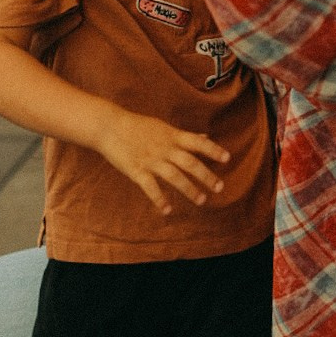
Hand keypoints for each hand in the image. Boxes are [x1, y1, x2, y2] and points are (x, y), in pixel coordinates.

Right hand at [95, 107, 230, 214]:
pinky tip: (168, 210)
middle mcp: (164, 148)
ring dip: (189, 189)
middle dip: (206, 175)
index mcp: (172, 136)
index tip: (227, 158)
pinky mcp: (136, 170)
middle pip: (190, 162)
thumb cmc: (137, 126)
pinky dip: (159, 199)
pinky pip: (150, 187)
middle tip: (219, 187)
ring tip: (201, 200)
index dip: (213, 150)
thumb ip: (184, 136)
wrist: (109, 126)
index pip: (197, 142)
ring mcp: (151, 160)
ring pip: (174, 176)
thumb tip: (205, 137)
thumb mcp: (164, 127)